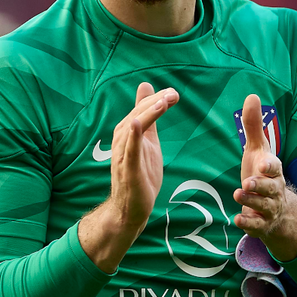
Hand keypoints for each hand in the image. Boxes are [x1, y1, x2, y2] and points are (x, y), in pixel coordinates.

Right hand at [79, 82, 178, 272]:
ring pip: (134, 129)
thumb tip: (147, 88)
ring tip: (162, 102)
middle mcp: (122, 139)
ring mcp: (123, 154)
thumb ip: (148, 117)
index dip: (157, 99)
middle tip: (174, 94)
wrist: (131, 208)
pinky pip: (129, 151)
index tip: (174, 94)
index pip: (142, 109)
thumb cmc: (140, 173)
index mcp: (127, 132)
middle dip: (156, 103)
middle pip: (138, 114)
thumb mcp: (148, 141)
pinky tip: (137, 123)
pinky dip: (133, 136)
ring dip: (147, 114)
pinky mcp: (128, 170)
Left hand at [233, 94, 296, 261]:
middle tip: (247, 182)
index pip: (274, 167)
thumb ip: (253, 126)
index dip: (270, 166)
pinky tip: (237, 220)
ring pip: (262, 206)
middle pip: (270, 188)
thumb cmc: (262, 173)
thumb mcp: (257, 150)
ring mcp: (268, 208)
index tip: (263, 164)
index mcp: (272, 171)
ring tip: (238, 194)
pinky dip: (248, 223)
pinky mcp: (261, 224)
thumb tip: (252, 95)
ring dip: (251, 202)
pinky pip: (257, 226)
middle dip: (260, 186)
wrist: (278, 209)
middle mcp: (273, 190)